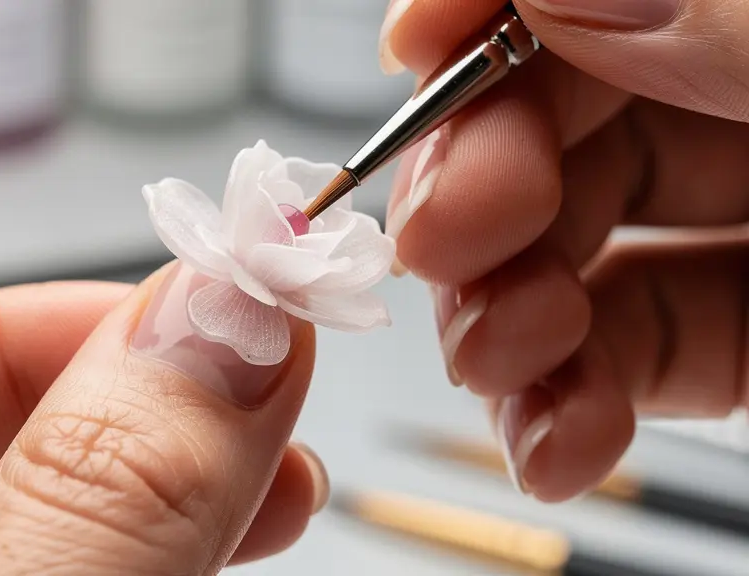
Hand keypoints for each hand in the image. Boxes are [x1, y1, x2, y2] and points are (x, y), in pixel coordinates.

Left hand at [0, 266, 327, 574]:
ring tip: (277, 487)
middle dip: (117, 422)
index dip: (15, 335)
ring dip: (149, 496)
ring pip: (5, 532)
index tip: (190, 328)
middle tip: (261, 405)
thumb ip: (85, 507)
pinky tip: (214, 549)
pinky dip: (130, 560)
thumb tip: (218, 333)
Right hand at [380, 0, 748, 501]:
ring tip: (494, 358)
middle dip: (471, 182)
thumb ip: (720, 21)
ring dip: (501, 315)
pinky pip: (642, 349)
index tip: (414, 49)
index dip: (485, 16)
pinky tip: (553, 442)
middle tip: (438, 237)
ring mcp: (741, 220)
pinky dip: (571, 402)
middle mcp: (737, 105)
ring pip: (575, 243)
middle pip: (557, 117)